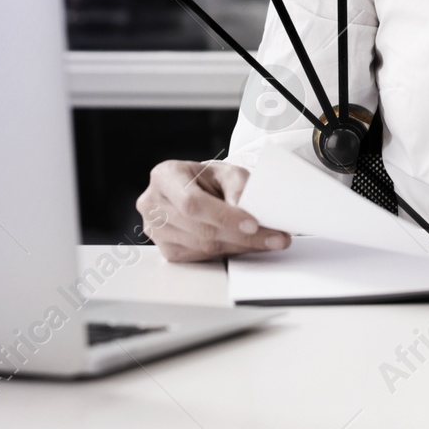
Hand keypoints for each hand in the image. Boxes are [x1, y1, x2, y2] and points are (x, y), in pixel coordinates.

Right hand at [137, 159, 291, 260]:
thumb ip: (238, 186)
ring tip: (269, 241)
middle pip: (199, 228)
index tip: (253, 224)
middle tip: (274, 237)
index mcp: (165, 176)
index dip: (223, 216)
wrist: (196, 190)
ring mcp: (156, 230)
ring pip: (202, 246)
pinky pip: (200, 257)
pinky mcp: (166, 249)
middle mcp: (154, 203)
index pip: (193, 203)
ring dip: (240, 246)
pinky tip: (246, 245)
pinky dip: (227, 252)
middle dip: (242, 236)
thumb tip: (246, 211)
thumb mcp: (226, 171)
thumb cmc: (209, 179)